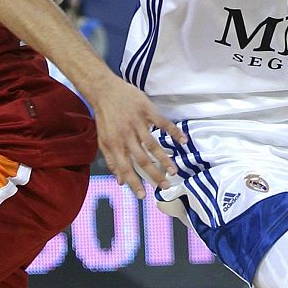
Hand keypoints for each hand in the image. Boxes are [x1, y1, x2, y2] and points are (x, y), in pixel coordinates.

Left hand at [87, 76, 185, 199]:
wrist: (104, 90)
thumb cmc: (105, 118)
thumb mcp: (103, 140)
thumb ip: (112, 161)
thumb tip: (119, 181)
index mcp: (115, 144)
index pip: (125, 167)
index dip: (133, 182)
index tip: (142, 196)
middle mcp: (126, 135)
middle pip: (142, 159)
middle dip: (153, 174)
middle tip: (165, 186)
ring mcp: (137, 122)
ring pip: (152, 144)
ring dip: (164, 158)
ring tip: (173, 171)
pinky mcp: (146, 110)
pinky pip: (162, 122)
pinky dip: (173, 132)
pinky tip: (183, 141)